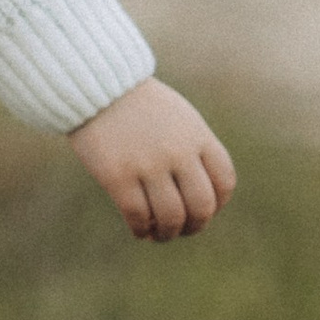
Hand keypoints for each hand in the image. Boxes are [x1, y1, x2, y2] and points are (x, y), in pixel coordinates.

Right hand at [69, 79, 234, 240]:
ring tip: (159, 234)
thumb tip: (205, 196)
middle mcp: (177, 151)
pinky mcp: (117, 176)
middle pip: (201, 206)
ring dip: (168, 233)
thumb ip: (195, 149)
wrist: (96, 85)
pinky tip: (139, 230)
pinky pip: (138, 216)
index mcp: (197, 135)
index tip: (204, 210)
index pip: (224, 182)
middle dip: (195, 226)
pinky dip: (141, 230)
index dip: (218, 204)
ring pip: (171, 217)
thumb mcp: (178, 117)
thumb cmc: (139, 105)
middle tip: (183, 229)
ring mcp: (148, 164)